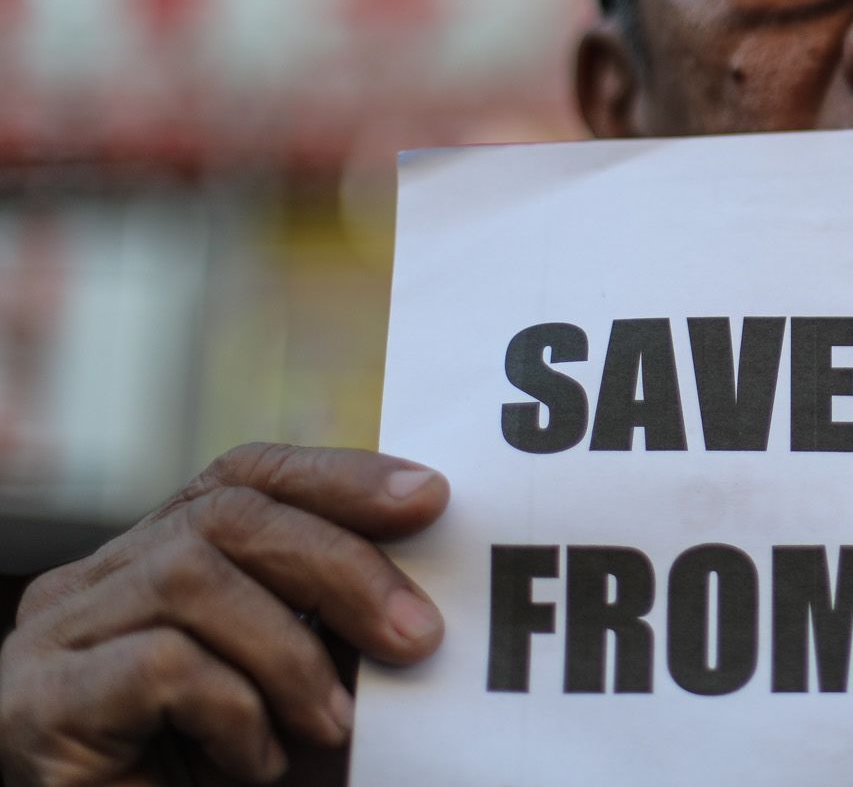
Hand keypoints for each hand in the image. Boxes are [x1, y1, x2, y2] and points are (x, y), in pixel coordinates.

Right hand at [0, 443, 448, 785]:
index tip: (430, 497)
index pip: (242, 478)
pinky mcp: (39, 705)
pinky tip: (253, 762)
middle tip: (416, 636)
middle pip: (226, 514)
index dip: (338, 477)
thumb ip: (342, 622)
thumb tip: (431, 552)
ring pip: (190, 577)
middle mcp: (88, 587)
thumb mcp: (303, 689)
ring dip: (289, 653)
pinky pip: (158, 664)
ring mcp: (52, 641)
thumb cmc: (231, 785)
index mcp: (149, 564)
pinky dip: (233, 710)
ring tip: (330, 725)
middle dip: (341, 566)